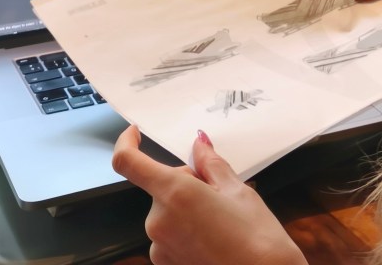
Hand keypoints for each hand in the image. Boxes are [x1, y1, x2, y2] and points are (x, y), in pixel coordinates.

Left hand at [112, 125, 306, 264]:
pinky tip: (213, 238)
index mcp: (173, 194)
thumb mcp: (236, 190)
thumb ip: (210, 163)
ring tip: (220, 221)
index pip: (129, 163)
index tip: (134, 134)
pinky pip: (170, 236)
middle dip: (186, 183)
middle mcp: (158, 221)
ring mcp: (159, 248)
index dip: (126, 143)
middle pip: (162, 187)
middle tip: (218, 192)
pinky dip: (186, 230)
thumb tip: (198, 144)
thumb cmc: (255, 238)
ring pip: (168, 212)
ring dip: (187, 208)